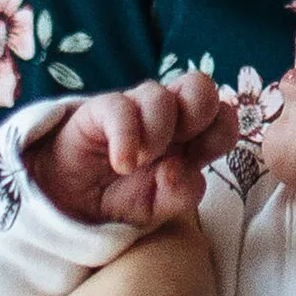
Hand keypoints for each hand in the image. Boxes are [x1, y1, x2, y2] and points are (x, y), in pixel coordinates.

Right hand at [31, 73, 233, 227]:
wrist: (72, 201)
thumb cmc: (124, 197)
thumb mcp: (158, 208)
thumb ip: (180, 194)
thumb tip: (177, 168)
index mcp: (192, 138)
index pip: (223, 117)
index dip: (220, 132)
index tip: (198, 158)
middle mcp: (168, 117)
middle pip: (200, 86)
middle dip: (198, 113)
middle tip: (180, 146)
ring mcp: (135, 109)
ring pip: (160, 96)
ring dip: (157, 132)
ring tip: (138, 165)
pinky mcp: (102, 109)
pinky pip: (120, 108)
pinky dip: (125, 137)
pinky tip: (122, 163)